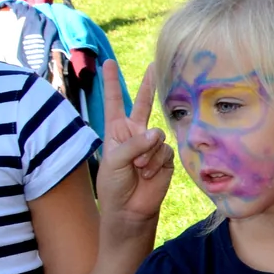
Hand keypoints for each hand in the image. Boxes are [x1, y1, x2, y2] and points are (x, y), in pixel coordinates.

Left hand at [94, 62, 173, 228]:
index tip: (108, 63)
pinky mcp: (165, 158)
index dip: (112, 83)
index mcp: (116, 131)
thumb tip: (157, 134)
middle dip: (148, 87)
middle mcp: (135, 134)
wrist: (130, 210)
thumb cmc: (114, 186)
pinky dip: (156, 163)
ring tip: (138, 169)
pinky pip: (165, 150)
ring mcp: (151, 145)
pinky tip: (148, 174)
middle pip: (143, 105)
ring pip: (157, 135)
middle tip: (154, 66)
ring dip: (147, 154)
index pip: (114, 102)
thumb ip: (134, 144)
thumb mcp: (115, 162)